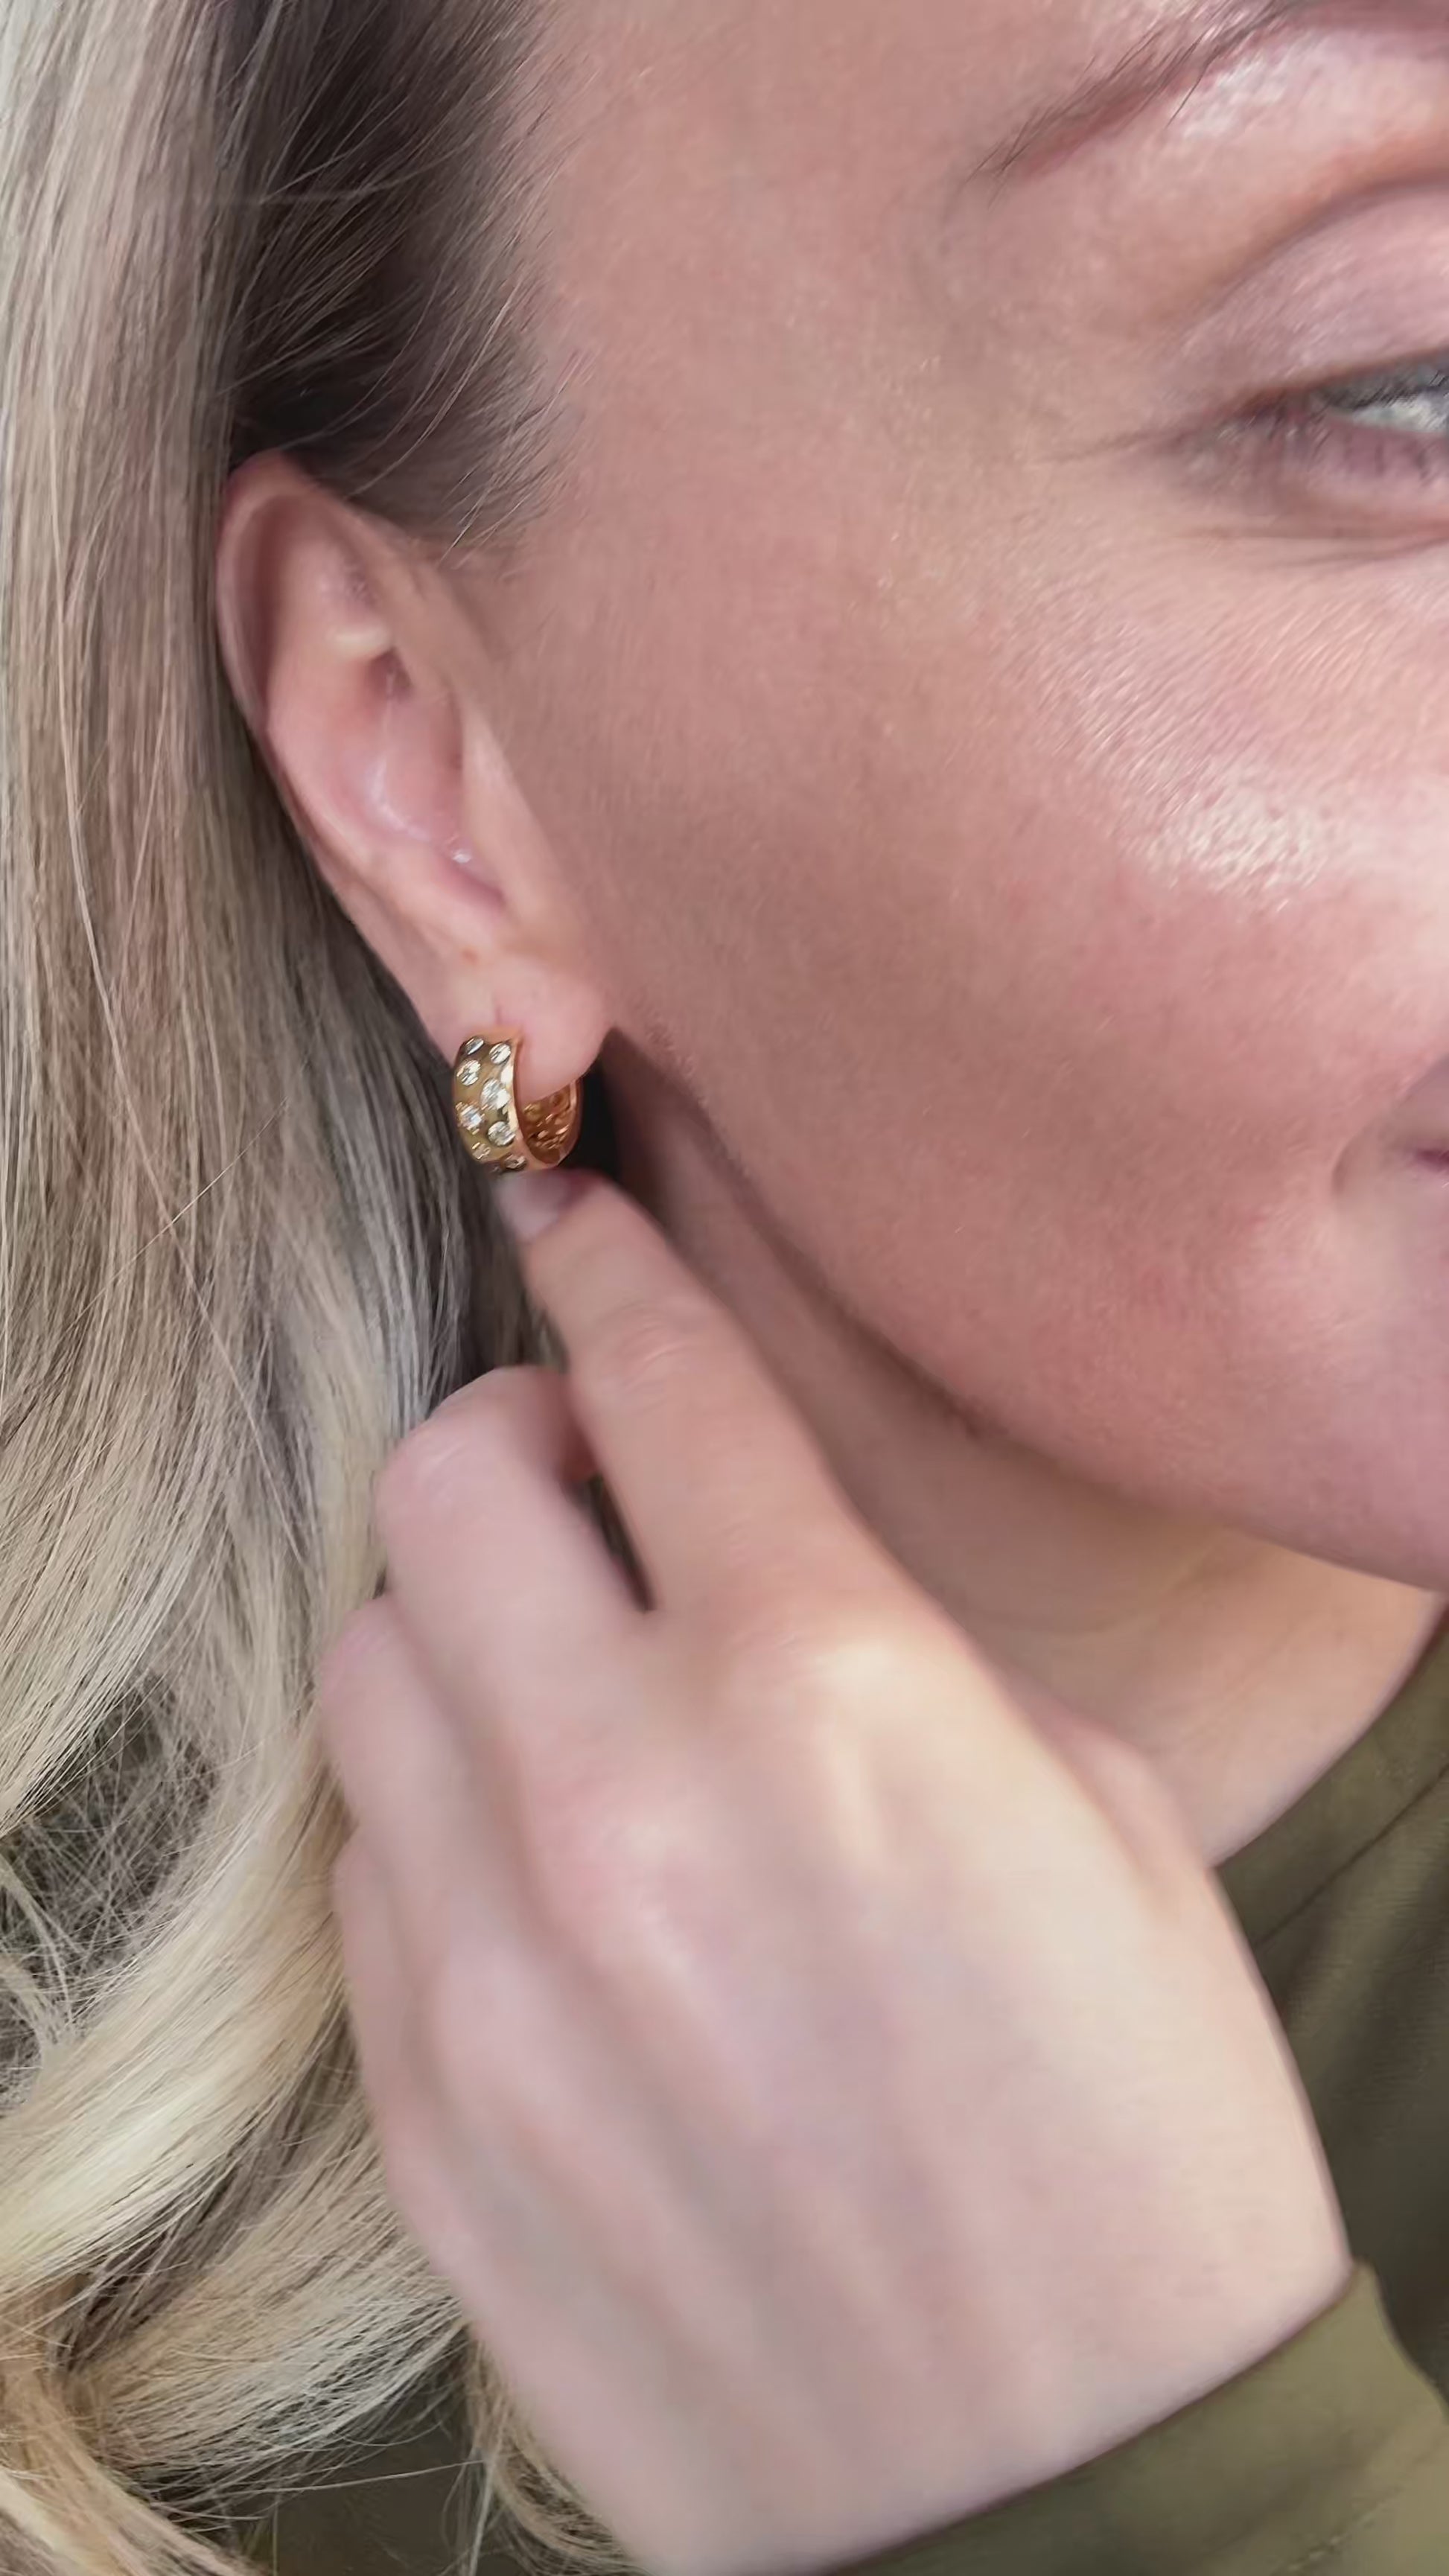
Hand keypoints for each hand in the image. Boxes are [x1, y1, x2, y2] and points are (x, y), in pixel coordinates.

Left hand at [318, 1170, 1351, 2575]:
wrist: (1064, 2492)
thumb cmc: (1136, 2142)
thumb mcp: (1083, 1817)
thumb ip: (880, 1647)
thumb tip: (745, 1555)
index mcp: (827, 1697)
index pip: (657, 1381)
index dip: (608, 1264)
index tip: (568, 1211)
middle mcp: (622, 1805)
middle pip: (441, 1485)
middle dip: (513, 1440)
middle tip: (597, 1495)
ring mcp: (494, 1972)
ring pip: (369, 1671)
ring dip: (464, 1636)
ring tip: (573, 1698)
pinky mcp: (429, 2117)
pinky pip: (368, 1880)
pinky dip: (442, 1830)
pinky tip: (557, 1887)